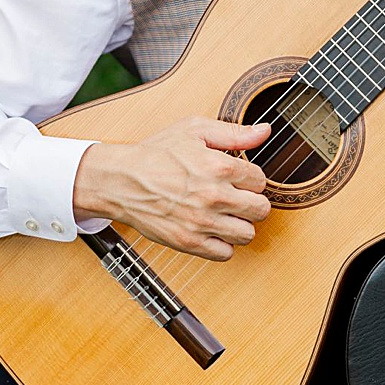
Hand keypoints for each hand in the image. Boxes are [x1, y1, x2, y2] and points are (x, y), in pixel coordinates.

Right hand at [72, 117, 272, 260]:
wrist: (120, 181)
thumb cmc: (155, 154)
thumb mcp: (194, 130)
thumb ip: (234, 132)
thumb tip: (265, 131)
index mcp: (221, 167)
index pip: (260, 181)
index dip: (251, 179)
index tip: (239, 179)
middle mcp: (215, 196)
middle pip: (261, 209)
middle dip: (253, 202)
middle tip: (238, 199)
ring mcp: (202, 222)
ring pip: (247, 234)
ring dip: (240, 225)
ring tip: (227, 216)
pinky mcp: (188, 242)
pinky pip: (225, 253)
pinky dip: (223, 245)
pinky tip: (214, 231)